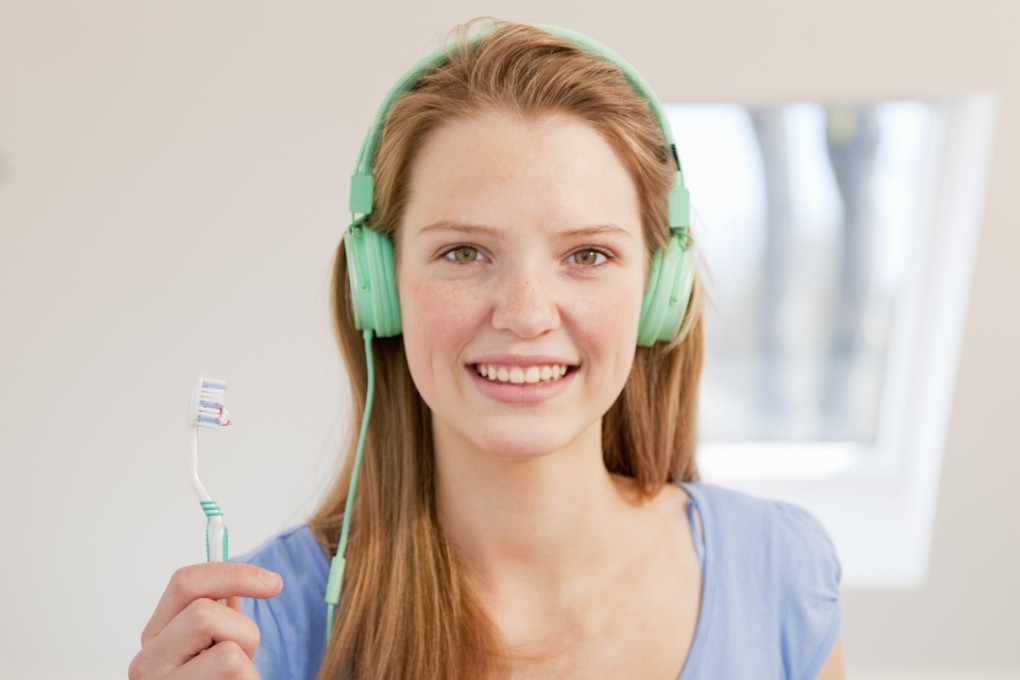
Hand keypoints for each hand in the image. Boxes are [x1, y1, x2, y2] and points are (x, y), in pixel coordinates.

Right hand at [128, 562, 282, 678]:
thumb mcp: (216, 644)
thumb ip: (220, 609)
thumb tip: (237, 566)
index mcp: (155, 636)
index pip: (185, 582)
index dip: (234, 573)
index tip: (274, 584)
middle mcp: (146, 663)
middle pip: (205, 613)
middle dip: (242, 630)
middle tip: (243, 655)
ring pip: (227, 651)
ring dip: (247, 664)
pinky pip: (236, 677)